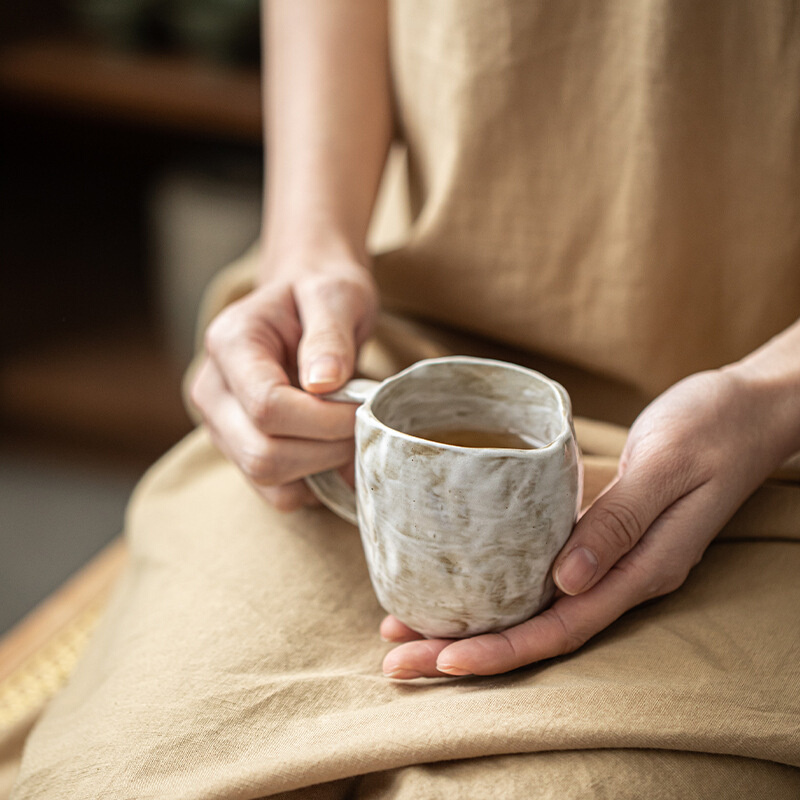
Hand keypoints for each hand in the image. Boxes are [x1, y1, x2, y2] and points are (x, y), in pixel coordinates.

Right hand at [191, 250, 377, 510]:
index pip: (268, 406)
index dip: (323, 419)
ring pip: (267, 479)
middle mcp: (212, 389)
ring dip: (321, 468)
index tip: (363, 406)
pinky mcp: (238, 448)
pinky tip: (333, 451)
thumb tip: (324, 383)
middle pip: (262, 454)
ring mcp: (220, 424)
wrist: (304, 295)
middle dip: (325, 449)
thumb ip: (330, 336)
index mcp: (230, 343)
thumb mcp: (336, 295)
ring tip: (349, 434)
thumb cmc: (321, 291)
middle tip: (362, 424)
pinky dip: (311, 483)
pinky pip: (273, 491)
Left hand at [381, 366, 790, 677]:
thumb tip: (565, 579)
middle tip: (397, 656)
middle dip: (467, 647)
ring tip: (406, 621)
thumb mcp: (668, 465)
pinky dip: (494, 572)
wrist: (745, 407)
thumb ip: (621, 521)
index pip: (562, 627)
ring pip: (530, 598)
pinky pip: (539, 560)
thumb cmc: (713, 427)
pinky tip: (455, 569)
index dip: (501, 649)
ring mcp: (605, 551)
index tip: (441, 659)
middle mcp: (618, 571)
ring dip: (471, 615)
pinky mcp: (595, 524)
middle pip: (535, 625)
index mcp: (642, 568)